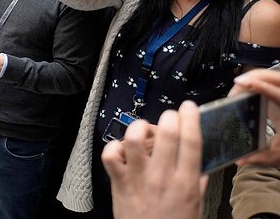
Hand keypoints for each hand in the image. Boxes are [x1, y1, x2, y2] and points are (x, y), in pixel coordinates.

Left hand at [103, 102, 206, 218]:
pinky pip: (110, 155)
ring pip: (134, 138)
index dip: (190, 119)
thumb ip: (199, 182)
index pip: (191, 141)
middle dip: (169, 117)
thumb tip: (202, 162)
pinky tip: (123, 149)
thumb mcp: (196, 206)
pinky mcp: (118, 182)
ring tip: (145, 132)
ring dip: (140, 128)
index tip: (189, 108)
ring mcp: (138, 178)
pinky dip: (114, 146)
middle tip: (169, 117)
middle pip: (166, 134)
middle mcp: (162, 176)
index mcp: (185, 182)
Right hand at [231, 69, 279, 166]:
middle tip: (236, 85)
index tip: (241, 83)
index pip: (276, 92)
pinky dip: (258, 81)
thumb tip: (239, 159)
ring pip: (272, 76)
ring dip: (255, 77)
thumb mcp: (279, 155)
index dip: (259, 85)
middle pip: (274, 77)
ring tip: (239, 87)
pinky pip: (272, 81)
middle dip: (253, 76)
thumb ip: (261, 158)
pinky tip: (247, 88)